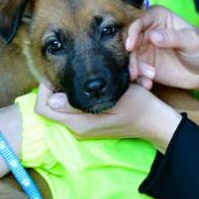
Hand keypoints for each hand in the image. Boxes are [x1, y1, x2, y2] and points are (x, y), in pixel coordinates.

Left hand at [36, 84, 181, 151]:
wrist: (156, 121)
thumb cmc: (140, 107)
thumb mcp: (115, 99)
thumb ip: (81, 103)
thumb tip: (53, 100)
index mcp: (80, 124)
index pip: (43, 108)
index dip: (44, 89)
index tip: (57, 72)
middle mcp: (77, 129)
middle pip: (49, 107)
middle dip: (55, 88)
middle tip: (69, 70)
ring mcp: (83, 128)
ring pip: (60, 107)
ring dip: (67, 91)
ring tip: (81, 77)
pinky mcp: (89, 125)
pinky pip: (71, 109)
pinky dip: (75, 97)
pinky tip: (89, 86)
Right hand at [126, 5, 198, 105]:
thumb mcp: (193, 42)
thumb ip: (174, 37)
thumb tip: (154, 36)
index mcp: (159, 17)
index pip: (139, 20)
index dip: (132, 32)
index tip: (130, 46)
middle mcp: (148, 31)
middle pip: (129, 40)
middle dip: (130, 55)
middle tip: (135, 70)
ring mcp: (145, 48)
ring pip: (130, 57)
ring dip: (134, 69)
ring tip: (148, 78)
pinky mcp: (145, 65)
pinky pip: (135, 71)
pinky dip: (138, 79)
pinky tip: (148, 84)